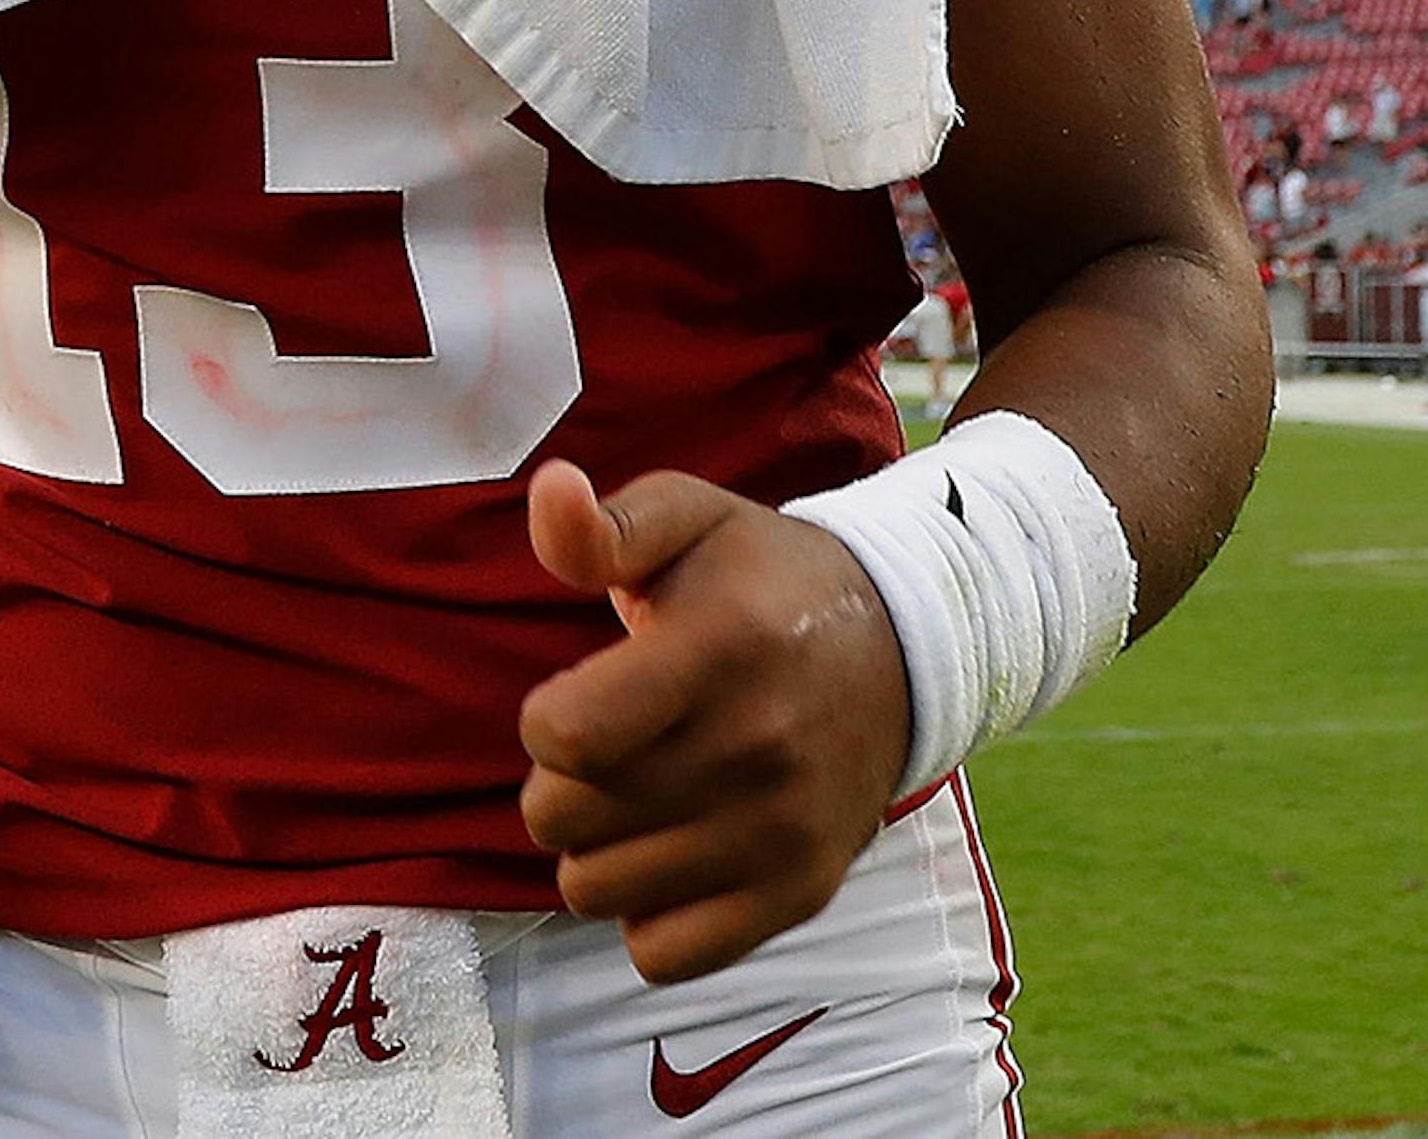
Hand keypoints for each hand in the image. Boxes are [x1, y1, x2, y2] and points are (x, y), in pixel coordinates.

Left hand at [518, 462, 910, 983]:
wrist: (898, 647)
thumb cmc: (759, 577)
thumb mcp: (688, 518)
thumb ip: (604, 524)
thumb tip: (549, 490)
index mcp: (720, 648)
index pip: (566, 737)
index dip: (545, 718)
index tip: (580, 695)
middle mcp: (757, 747)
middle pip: (566, 818)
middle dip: (559, 781)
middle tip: (608, 743)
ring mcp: (783, 830)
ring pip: (597, 892)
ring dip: (594, 847)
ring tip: (638, 793)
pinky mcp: (799, 892)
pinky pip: (661, 954)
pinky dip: (646, 912)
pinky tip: (673, 849)